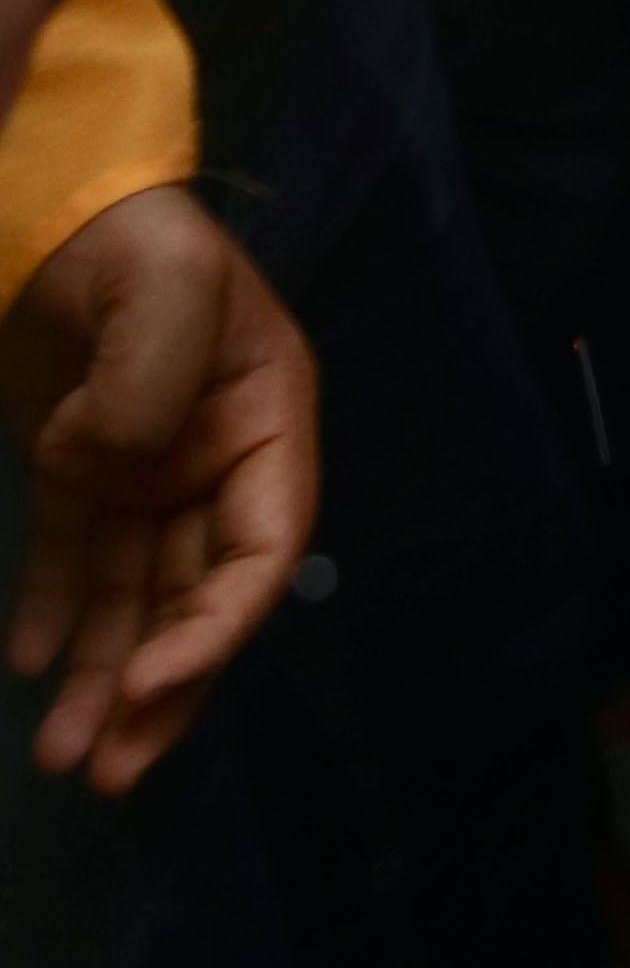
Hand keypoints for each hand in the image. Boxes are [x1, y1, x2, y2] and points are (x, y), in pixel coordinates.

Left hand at [5, 189, 316, 790]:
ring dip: (105, 678)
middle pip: (199, 599)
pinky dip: (54, 617)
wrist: (39, 199)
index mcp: (264, 419)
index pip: (263, 550)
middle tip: (109, 769)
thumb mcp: (165, 290)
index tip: (153, 681)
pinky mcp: (78, 471)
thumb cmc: (127, 237)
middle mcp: (213, 460)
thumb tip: (116, 463)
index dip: (219, 629)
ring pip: (136, 599)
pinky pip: (74, 563)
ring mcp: (145, 470)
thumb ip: (153, 382)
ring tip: (62, 760)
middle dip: (159, 688)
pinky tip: (27, 667)